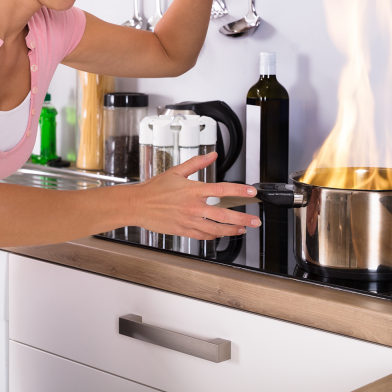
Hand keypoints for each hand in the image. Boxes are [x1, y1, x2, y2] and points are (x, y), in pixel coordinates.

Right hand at [127, 152, 260, 239]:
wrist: (137, 204)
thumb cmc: (154, 189)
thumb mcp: (176, 171)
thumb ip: (197, 163)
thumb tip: (212, 155)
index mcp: (193, 190)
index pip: (222, 189)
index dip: (239, 191)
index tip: (251, 192)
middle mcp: (193, 206)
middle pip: (223, 214)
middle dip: (242, 219)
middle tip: (254, 221)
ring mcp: (188, 220)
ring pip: (215, 229)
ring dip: (231, 230)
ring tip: (241, 230)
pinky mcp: (182, 230)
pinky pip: (202, 236)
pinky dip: (213, 236)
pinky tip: (219, 234)